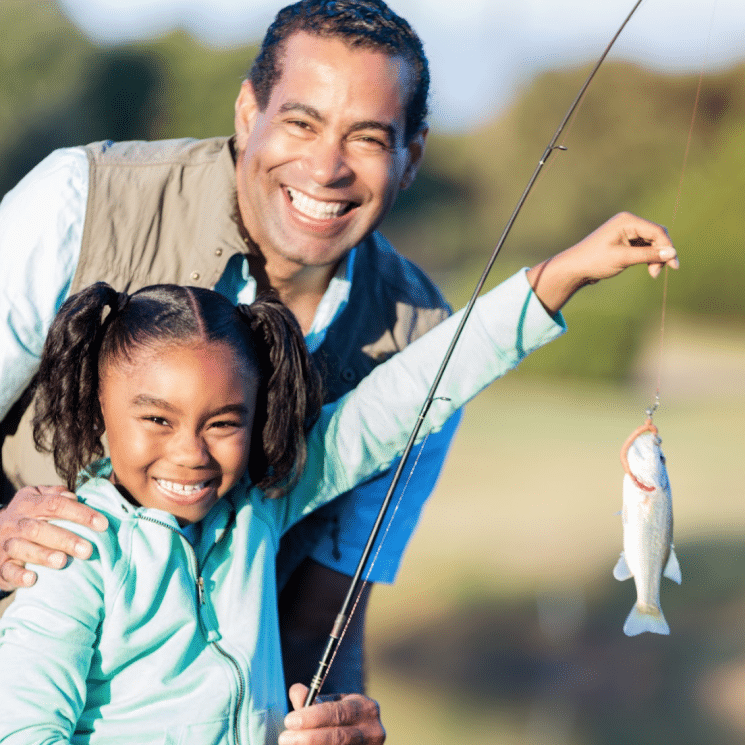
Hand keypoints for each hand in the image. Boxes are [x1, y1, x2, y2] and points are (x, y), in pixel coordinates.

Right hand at [0, 485, 107, 591]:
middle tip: (88, 549)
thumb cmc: (29, 516)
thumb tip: (75, 497)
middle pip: (39, 529)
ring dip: (43, 555)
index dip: (80, 513)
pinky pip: (6, 570)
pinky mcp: (0, 565)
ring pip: (22, 548)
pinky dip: (18, 575)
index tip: (102, 524)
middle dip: (65, 539)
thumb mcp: (39, 499)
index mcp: (29, 504)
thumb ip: (57, 495)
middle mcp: (16, 523)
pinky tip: (33, 579)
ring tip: (63, 561)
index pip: (56, 504)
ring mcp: (6, 544)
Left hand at [278, 683, 384, 744]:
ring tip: (289, 744)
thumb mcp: (332, 705)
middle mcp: (373, 731)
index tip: (289, 720)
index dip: (313, 717)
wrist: (360, 738)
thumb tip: (296, 690)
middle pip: (338, 737)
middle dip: (308, 738)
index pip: (338, 712)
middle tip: (284, 738)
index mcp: (367, 708)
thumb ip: (312, 700)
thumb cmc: (342, 719)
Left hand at [527, 212, 678, 314]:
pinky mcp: (625, 242)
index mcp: (627, 221)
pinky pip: (644, 247)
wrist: (574, 268)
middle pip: (657, 236)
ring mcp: (627, 232)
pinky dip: (648, 258)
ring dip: (655, 257)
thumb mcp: (623, 258)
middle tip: (656, 273)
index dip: (668, 248)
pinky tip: (649, 269)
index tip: (673, 266)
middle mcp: (628, 223)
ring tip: (652, 273)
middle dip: (661, 253)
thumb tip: (672, 253)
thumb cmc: (594, 261)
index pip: (657, 231)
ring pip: (652, 243)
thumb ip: (648, 255)